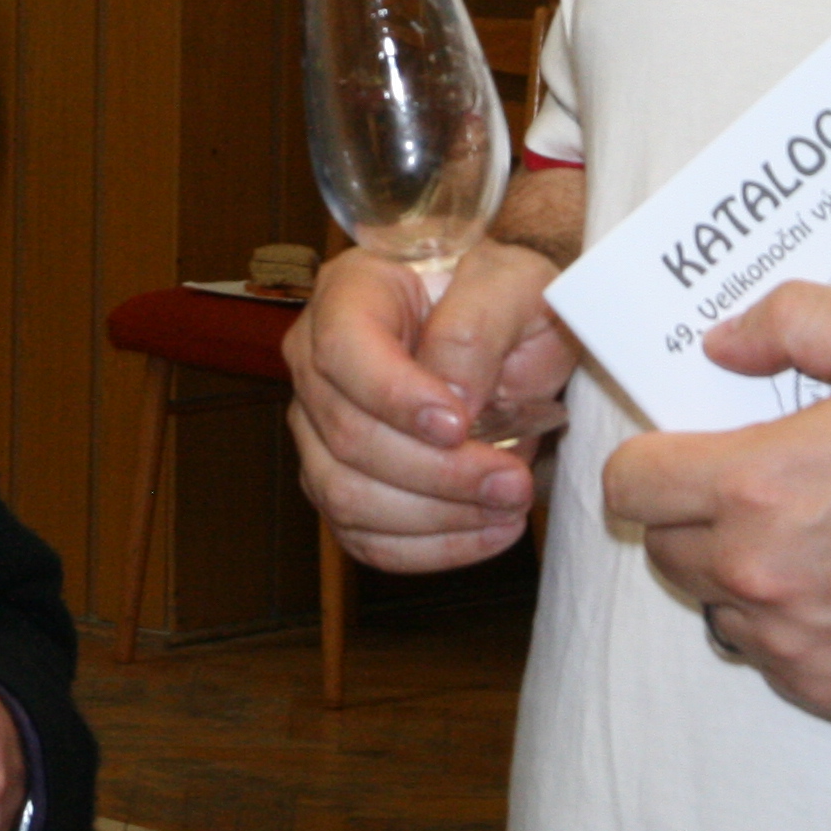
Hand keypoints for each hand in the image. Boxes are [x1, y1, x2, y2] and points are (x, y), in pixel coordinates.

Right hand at [284, 236, 574, 572]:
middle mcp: (317, 361)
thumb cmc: (506, 294)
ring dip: (436, 517)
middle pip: (346, 434)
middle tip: (512, 481)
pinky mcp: (342, 482)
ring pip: (346, 495)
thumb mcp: (513, 282)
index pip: (342, 350)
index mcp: (349, 293)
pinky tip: (487, 532)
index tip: (460, 425)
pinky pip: (366, 537)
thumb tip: (450, 397)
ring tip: (508, 506)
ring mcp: (320, 427)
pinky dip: (429, 548)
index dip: (394, 396)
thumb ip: (476, 327)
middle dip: (436, 472)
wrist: (512, 327)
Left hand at [604, 280, 830, 729]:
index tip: (681, 453)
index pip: (630, 484)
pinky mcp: (823, 690)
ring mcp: (788, 641)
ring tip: (810, 539)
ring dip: (736, 572)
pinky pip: (764, 654)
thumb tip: (722, 344)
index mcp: (759, 483)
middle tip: (755, 490)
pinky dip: (784, 625)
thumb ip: (792, 321)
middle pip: (661, 546)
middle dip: (690, 515)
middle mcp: (758, 571)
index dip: (645, 463)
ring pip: (711, 602)